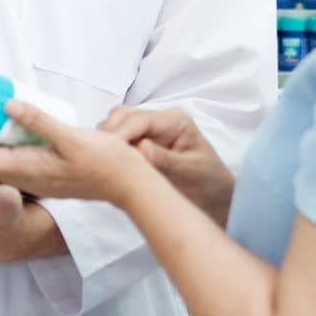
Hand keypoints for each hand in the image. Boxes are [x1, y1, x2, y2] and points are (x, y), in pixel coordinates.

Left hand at [0, 101, 150, 204]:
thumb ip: (38, 121)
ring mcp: (34, 176)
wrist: (128, 183)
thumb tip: (6, 104)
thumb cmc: (104, 163)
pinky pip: (15, 155)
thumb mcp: (70, 137)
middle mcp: (25, 177)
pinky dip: (6, 138)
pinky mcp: (44, 170)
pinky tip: (12, 120)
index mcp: (26, 171)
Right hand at [102, 107, 235, 224]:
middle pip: (122, 116)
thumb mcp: (191, 172)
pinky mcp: (140, 144)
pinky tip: (108, 166)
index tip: (106, 152)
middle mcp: (159, 121)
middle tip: (100, 159)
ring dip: (106, 142)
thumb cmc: (208, 184)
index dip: (120, 133)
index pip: (139, 119)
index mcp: (175, 121)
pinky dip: (110, 150)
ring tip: (103, 163)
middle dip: (109, 135)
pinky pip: (118, 141)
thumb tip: (141, 149)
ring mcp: (149, 131)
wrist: (215, 198)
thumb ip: (167, 160)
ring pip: (116, 125)